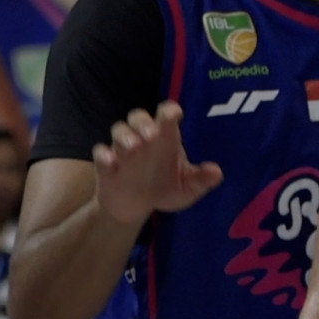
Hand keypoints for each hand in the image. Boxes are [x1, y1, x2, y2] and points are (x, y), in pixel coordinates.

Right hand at [93, 102, 222, 224]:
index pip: (166, 115)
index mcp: (166, 138)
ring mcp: (122, 150)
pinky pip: (101, 153)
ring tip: (134, 148)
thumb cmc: (165, 189)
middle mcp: (143, 138)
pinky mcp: (105, 165)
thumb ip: (201, 180)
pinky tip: (111, 164)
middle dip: (143, 122)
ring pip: (119, 130)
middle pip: (138, 117)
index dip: (169, 111)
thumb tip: (217, 173)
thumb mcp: (187, 188)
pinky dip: (104, 156)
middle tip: (151, 134)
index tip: (174, 114)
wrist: (136, 207)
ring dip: (125, 136)